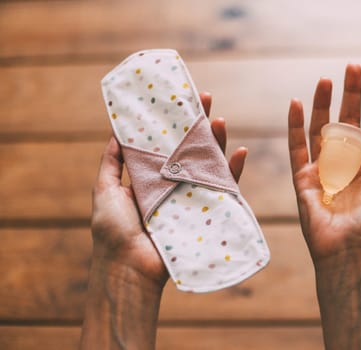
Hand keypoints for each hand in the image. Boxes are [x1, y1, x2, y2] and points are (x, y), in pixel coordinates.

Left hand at [90, 93, 247, 286]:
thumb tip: (116, 132)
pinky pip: (225, 188)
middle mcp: (173, 182)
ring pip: (209, 163)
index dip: (173, 121)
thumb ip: (111, 162)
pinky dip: (234, 170)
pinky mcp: (206, 210)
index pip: (166, 142)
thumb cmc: (112, 229)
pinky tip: (239, 152)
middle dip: (199, 123)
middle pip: (190, 147)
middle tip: (206, 98)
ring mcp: (191, 196)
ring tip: (220, 120)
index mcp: (151, 176)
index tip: (179, 99)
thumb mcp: (104, 189)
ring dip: (217, 140)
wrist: (128, 266)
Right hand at [288, 64, 360, 349]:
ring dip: (323, 103)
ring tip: (327, 78)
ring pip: (322, 128)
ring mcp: (325, 168)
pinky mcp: (304, 178)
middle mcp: (348, 162)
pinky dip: (295, 126)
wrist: (352, 253)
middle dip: (351, 93)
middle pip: (348, 120)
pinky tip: (295, 103)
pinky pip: (297, 147)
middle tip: (354, 66)